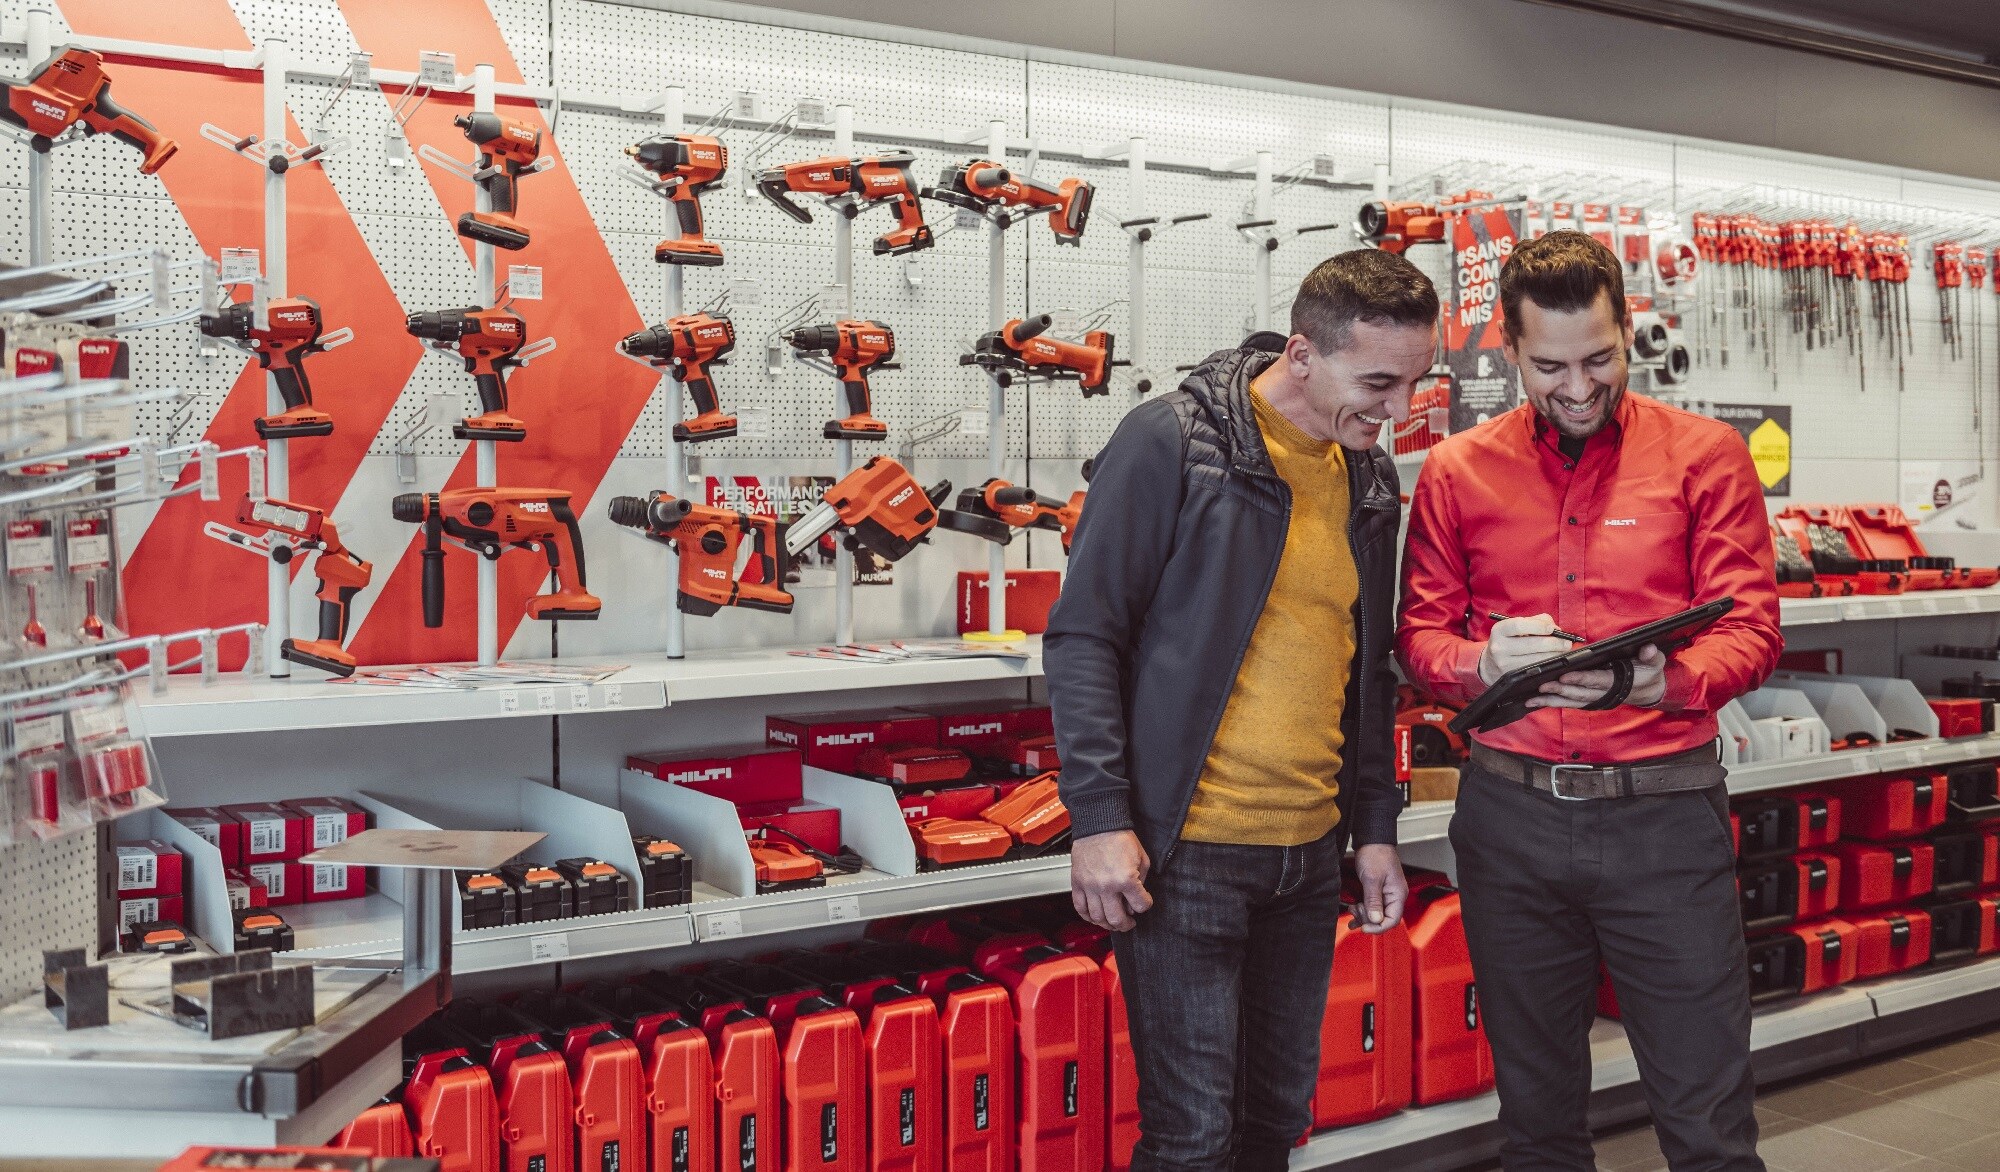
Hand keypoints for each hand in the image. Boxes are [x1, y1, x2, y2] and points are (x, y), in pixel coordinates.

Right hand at [1071, 830, 1153, 931]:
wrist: (1099, 825)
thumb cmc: (1120, 837)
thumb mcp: (1142, 858)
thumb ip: (1142, 880)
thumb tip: (1135, 898)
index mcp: (1126, 879)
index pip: (1140, 906)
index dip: (1145, 905)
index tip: (1144, 903)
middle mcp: (1107, 886)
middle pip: (1117, 919)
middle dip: (1126, 924)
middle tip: (1129, 923)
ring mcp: (1090, 886)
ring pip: (1097, 917)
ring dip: (1107, 924)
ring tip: (1112, 922)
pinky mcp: (1078, 883)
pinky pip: (1080, 907)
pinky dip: (1087, 916)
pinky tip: (1094, 916)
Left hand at [1352, 844, 1407, 933]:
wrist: (1372, 840)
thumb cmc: (1375, 854)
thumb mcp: (1372, 878)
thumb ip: (1373, 900)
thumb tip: (1375, 919)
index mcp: (1398, 894)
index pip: (1392, 920)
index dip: (1378, 927)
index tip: (1364, 927)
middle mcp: (1394, 896)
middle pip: (1383, 919)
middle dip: (1368, 919)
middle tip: (1355, 910)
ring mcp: (1386, 894)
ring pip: (1376, 914)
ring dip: (1363, 915)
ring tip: (1352, 908)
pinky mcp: (1378, 891)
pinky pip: (1372, 906)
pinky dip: (1363, 910)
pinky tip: (1354, 911)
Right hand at [1479, 614, 1574, 684]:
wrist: (1490, 664)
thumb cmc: (1510, 641)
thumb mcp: (1517, 628)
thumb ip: (1537, 622)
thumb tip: (1556, 629)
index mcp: (1499, 630)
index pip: (1519, 625)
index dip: (1539, 626)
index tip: (1553, 629)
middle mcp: (1499, 647)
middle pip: (1532, 644)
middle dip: (1554, 643)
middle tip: (1567, 643)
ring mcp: (1504, 664)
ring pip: (1536, 660)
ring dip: (1554, 655)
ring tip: (1563, 651)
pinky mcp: (1512, 677)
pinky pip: (1535, 671)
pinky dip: (1548, 665)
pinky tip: (1555, 661)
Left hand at [1529, 643, 1667, 709]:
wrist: (1648, 689)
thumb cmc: (1648, 672)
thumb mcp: (1654, 662)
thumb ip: (1651, 656)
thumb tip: (1648, 648)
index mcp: (1616, 682)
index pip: (1596, 681)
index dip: (1581, 679)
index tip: (1564, 676)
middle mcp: (1603, 693)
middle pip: (1578, 693)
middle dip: (1559, 690)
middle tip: (1541, 685)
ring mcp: (1594, 698)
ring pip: (1570, 701)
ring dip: (1552, 700)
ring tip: (1533, 698)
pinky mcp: (1588, 700)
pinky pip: (1568, 703)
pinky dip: (1552, 703)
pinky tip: (1536, 701)